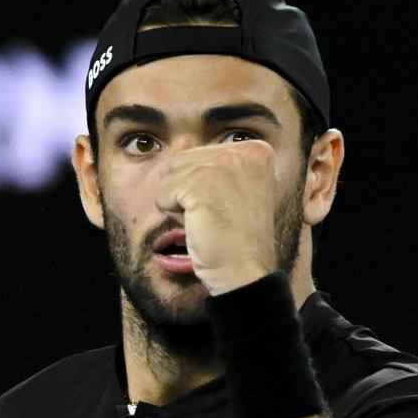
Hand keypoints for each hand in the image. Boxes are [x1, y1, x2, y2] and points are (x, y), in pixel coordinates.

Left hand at [154, 138, 281, 294]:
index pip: (197, 155)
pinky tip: (201, 226)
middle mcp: (242, 150)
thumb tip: (178, 145)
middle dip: (186, 193)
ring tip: (209, 221)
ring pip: (168, 177)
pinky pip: (162, 195)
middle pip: (180, 161)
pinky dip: (174, 216)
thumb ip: (213, 166)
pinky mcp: (202, 182)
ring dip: (179, 205)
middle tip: (216, 216)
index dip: (201, 187)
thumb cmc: (235, 238)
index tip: (229, 208)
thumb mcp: (234, 190)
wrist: (244, 272)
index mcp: (255, 149)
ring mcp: (223, 164)